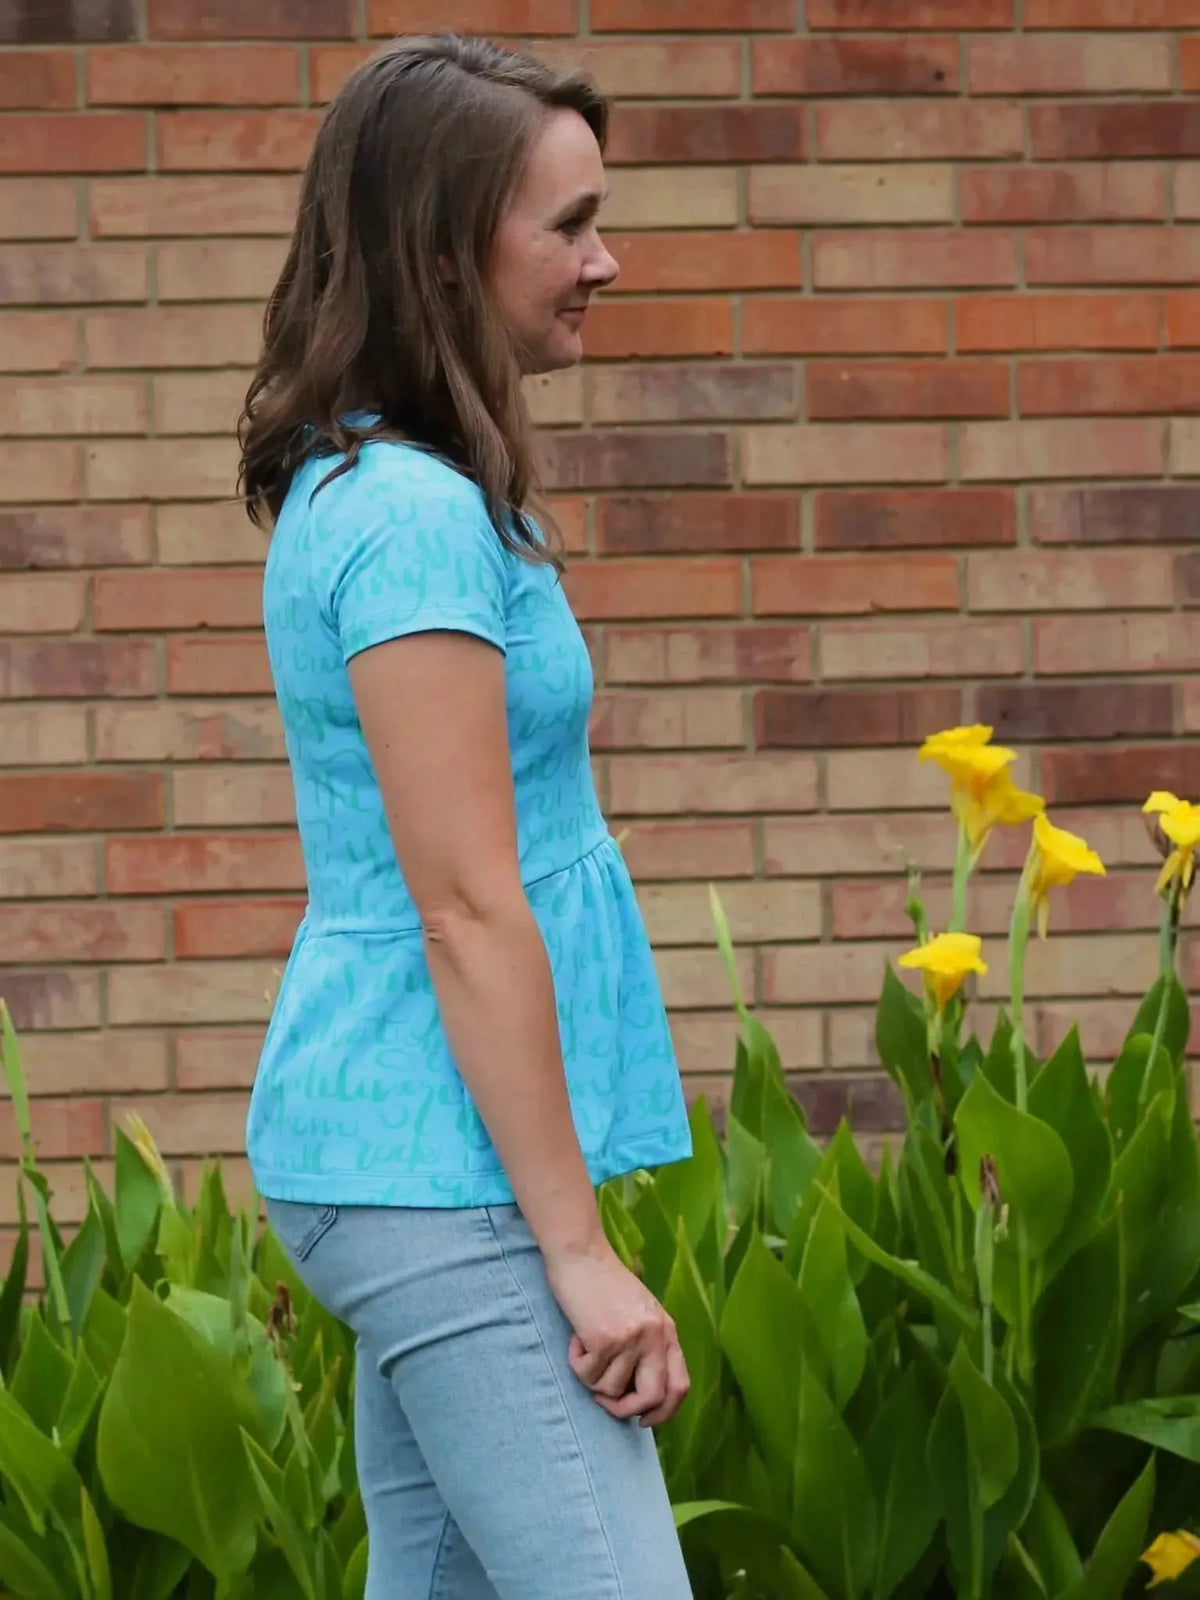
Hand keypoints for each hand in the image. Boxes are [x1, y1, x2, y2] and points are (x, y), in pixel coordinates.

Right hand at [545, 1241, 689, 1427]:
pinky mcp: (605, 1339)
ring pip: (611, 1389)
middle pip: (653, 1397)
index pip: (680, 1386)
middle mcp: (655, 1336)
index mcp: (667, 1330)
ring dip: (592, 1380)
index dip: (664, 1412)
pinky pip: (587, 1374)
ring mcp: (631, 1338)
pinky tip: (576, 1339)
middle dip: (626, 1410)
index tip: (643, 1420)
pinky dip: (577, 1363)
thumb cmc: (604, 1282)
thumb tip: (640, 1393)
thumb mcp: (640, 1311)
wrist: (581, 1253)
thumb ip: (648, 1344)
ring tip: (586, 1350)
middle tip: (606, 1402)